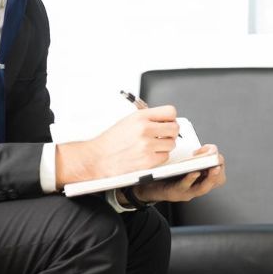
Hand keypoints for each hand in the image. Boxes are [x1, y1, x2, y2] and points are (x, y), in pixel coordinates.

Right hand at [56, 105, 179, 184]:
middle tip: (164, 136)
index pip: (170, 112)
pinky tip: (149, 155)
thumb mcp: (128, 121)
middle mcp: (144, 129)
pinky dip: (159, 157)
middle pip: (175, 128)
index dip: (171, 118)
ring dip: (165, 146)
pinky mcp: (147, 161)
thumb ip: (147, 119)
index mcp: (140, 117)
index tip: (168, 122)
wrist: (97, 158)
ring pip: (172, 144)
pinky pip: (165, 157)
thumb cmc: (111, 141)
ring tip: (153, 146)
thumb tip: (165, 120)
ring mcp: (146, 145)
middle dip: (171, 133)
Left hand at [135, 145, 225, 203]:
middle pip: (218, 180)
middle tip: (217, 161)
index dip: (219, 160)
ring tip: (212, 168)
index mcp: (202, 177)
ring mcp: (188, 191)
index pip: (220, 170)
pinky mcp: (175, 193)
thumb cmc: (167, 173)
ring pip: (204, 187)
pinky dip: (190, 179)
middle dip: (219, 169)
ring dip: (210, 177)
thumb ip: (194, 154)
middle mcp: (197, 186)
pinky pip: (185, 187)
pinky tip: (193, 172)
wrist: (148, 186)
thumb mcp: (184, 161)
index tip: (211, 151)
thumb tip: (202, 145)